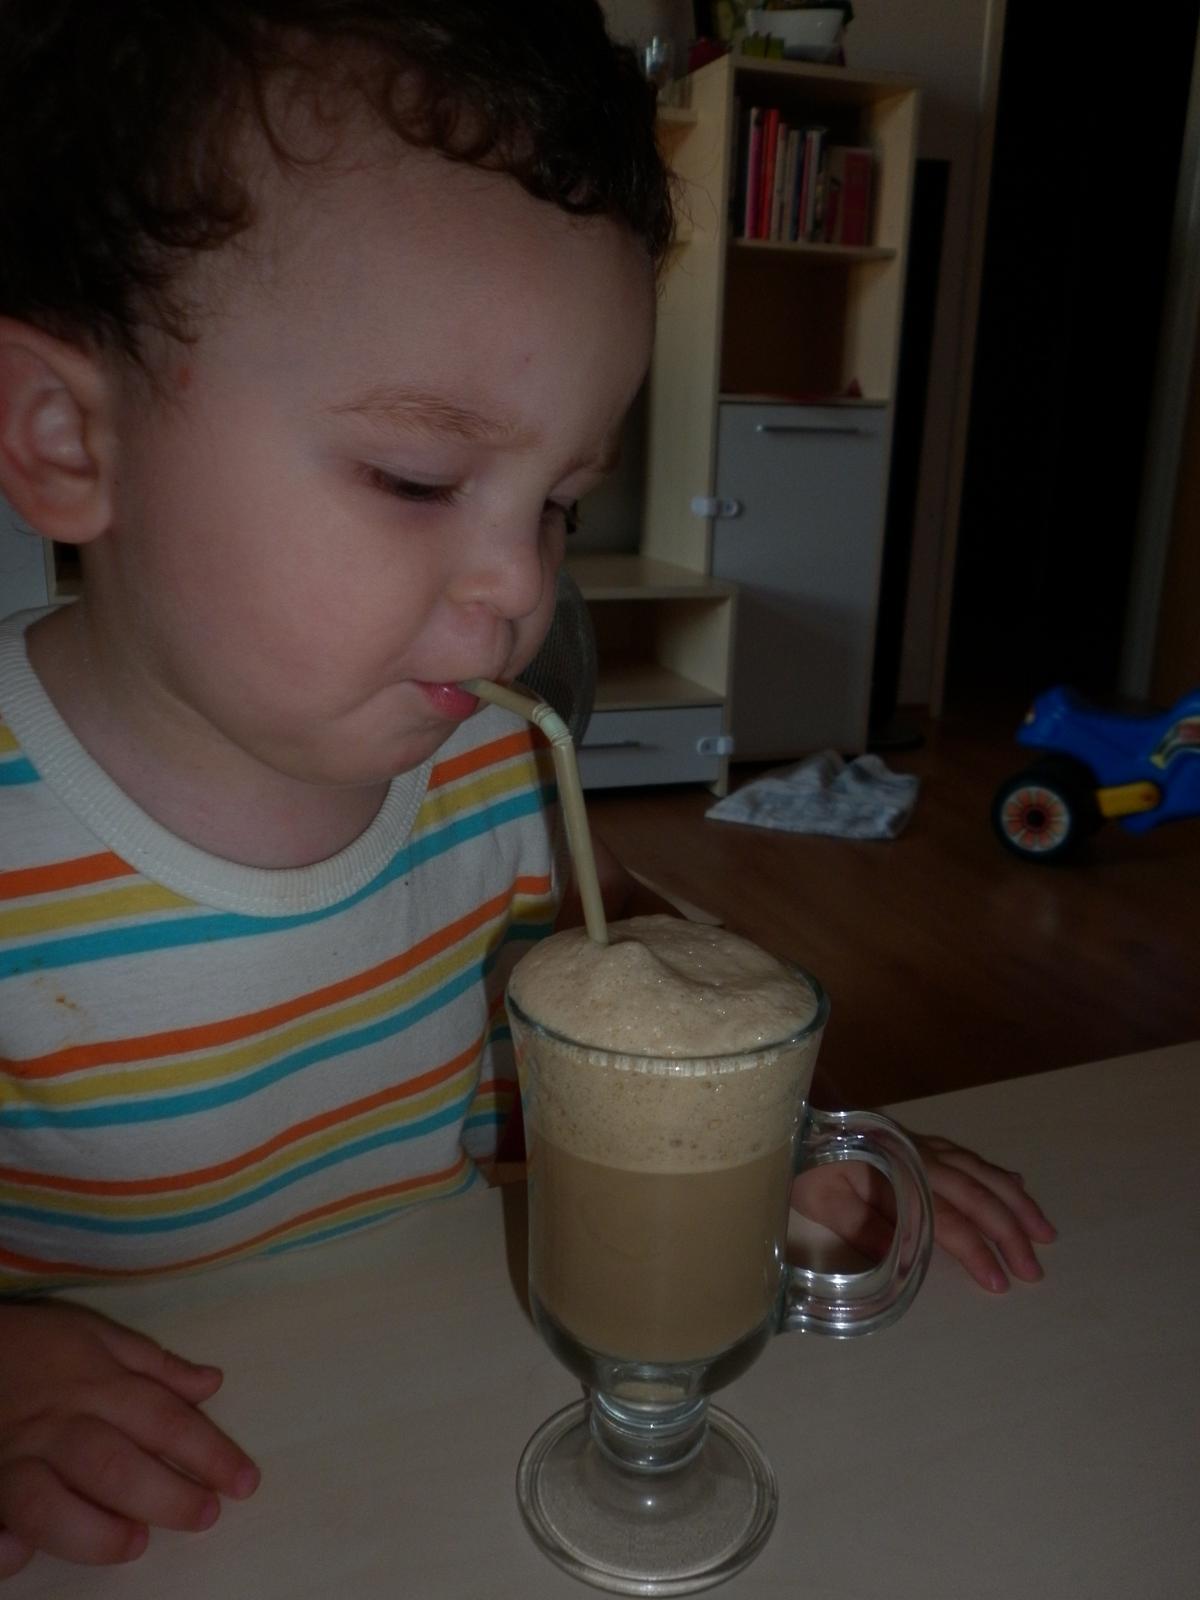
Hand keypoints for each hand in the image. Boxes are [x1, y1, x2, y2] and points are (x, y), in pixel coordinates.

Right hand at [0, 1299, 258, 1576]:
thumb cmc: (35, 1344)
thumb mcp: (96, 1335)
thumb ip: (155, 1365)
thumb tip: (213, 1383)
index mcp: (96, 1385)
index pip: (163, 1420)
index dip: (209, 1452)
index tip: (245, 1482)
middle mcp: (59, 1425)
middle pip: (115, 1466)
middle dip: (165, 1496)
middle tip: (206, 1516)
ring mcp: (13, 1460)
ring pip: (50, 1504)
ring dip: (94, 1530)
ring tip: (135, 1542)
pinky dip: (3, 1545)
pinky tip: (23, 1555)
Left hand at [791, 1130, 1056, 1293]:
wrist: (792, 1116)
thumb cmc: (803, 1162)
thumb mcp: (823, 1201)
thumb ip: (867, 1227)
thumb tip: (911, 1257)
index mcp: (899, 1173)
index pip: (948, 1218)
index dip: (976, 1251)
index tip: (1000, 1282)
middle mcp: (920, 1156)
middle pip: (977, 1195)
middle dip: (1011, 1233)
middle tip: (1035, 1270)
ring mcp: (923, 1145)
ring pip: (982, 1172)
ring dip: (1016, 1202)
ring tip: (1045, 1232)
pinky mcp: (920, 1142)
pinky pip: (969, 1156)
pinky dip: (996, 1173)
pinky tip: (1014, 1184)